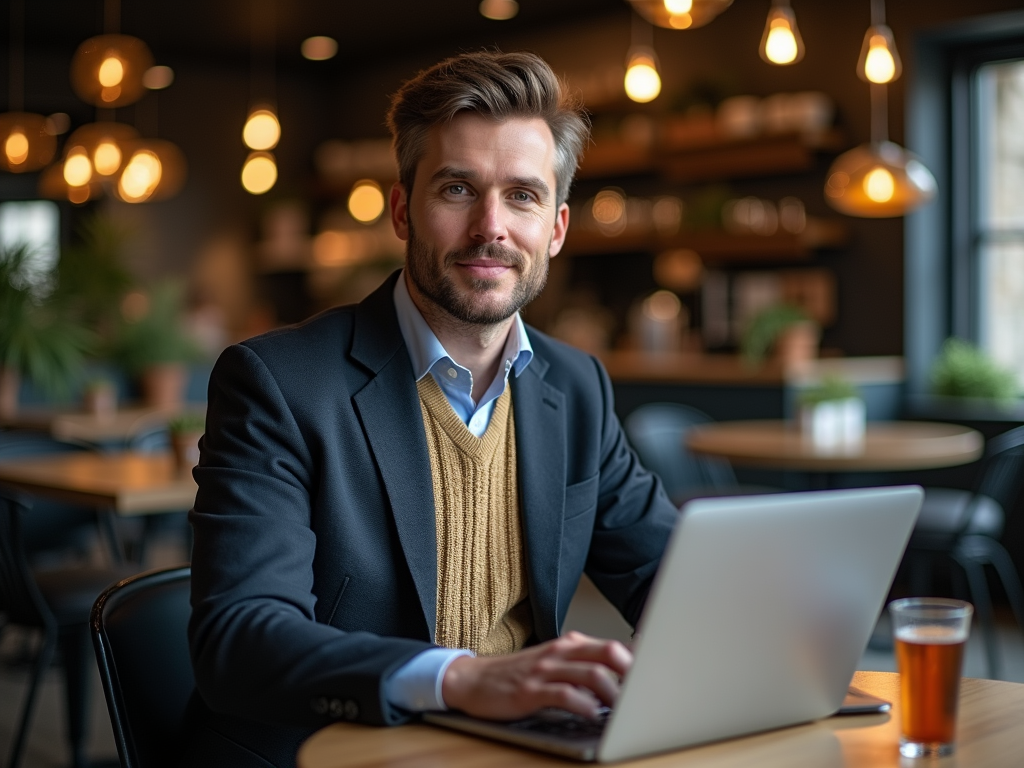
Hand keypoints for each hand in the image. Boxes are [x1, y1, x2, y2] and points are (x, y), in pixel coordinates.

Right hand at [440, 631, 631, 720]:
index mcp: (569, 644)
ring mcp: (545, 670)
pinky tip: (593, 714)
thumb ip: (583, 667)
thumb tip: (622, 682)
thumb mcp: (553, 663)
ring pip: (591, 674)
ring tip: (625, 710)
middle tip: (647, 694)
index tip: (658, 677)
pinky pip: (565, 694)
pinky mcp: (531, 690)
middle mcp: (560, 652)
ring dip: (614, 693)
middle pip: (608, 653)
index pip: (612, 646)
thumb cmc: (518, 675)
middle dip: (633, 674)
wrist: (473, 680)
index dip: (638, 662)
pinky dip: (584, 705)